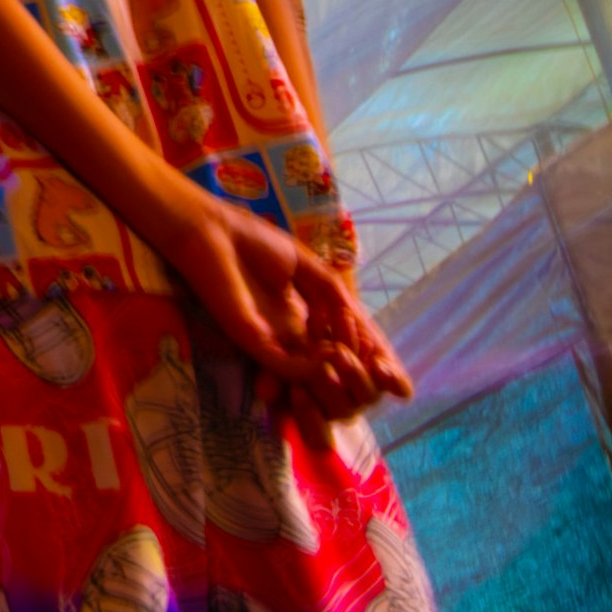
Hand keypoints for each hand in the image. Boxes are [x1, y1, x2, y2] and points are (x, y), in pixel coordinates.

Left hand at [127, 169, 408, 415]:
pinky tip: (333, 351)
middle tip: (384, 374)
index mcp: (302, 322)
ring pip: (313, 380)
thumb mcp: (309, 269)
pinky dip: (315, 367)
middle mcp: (289, 340)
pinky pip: (289, 367)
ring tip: (356, 358)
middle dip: (362, 380)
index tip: (400, 382)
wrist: (212, 229)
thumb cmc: (253, 242)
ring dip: (340, 375)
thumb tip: (362, 334)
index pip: (343, 353)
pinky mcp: (253, 341)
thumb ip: (336, 299)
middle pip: (332, 376)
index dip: (372, 365)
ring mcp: (271, 343)